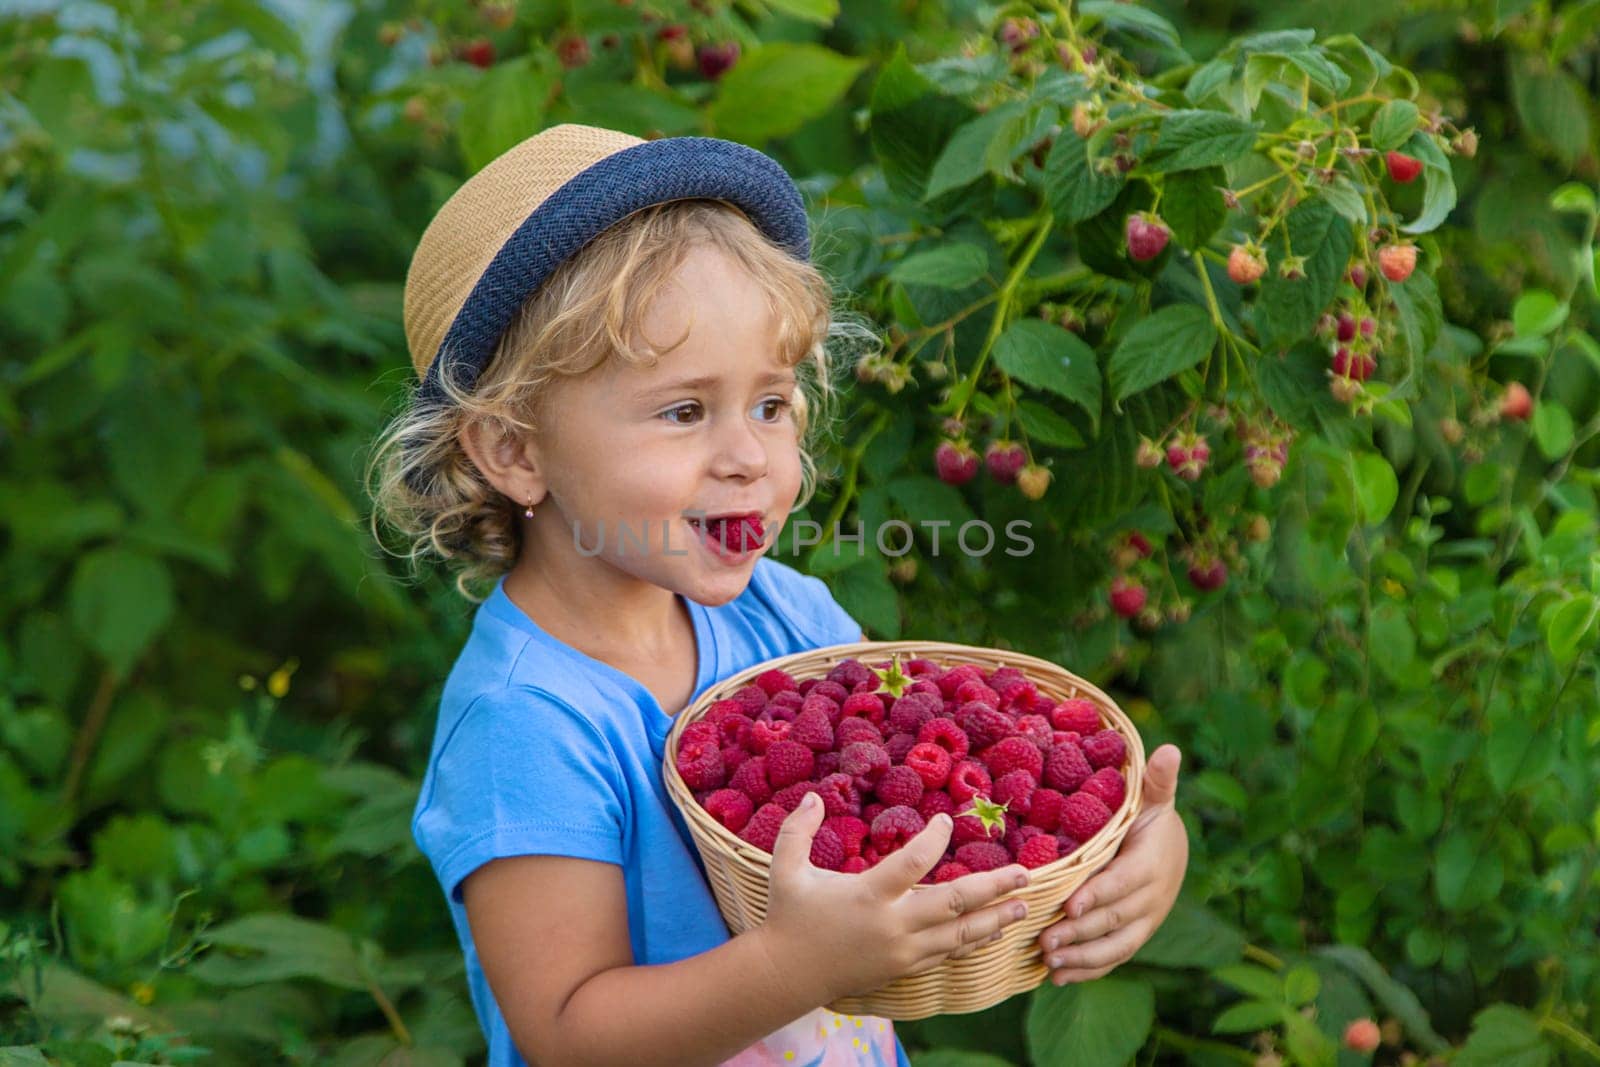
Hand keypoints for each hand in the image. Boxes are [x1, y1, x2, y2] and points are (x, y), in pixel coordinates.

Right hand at [756, 795, 1033, 1004]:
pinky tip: (992, 930)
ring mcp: (902, 951)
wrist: (788, 974)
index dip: (934, 839)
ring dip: (994, 918)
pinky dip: (972, 942)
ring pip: (959, 935)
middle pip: (953, 903)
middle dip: (993, 888)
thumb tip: (812, 796)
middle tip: (1024, 874)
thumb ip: (797, 831)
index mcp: (867, 895)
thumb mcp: (785, 869)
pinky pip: (947, 954)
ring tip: (1022, 905)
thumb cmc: (789, 916)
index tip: (947, 821)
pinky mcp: (904, 968)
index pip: (913, 862)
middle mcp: (892, 925)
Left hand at [1036, 744, 1188, 984]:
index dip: (1099, 895)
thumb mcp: (1154, 799)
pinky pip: (1113, 957)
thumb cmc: (1150, 820)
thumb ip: (1157, 781)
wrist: (1173, 852)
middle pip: (1114, 920)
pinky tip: (1057, 976)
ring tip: (1049, 962)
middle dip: (1080, 932)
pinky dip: (1088, 970)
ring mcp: (1144, 922)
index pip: (1124, 883)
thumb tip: (1170, 749)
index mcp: (1151, 864)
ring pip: (1115, 946)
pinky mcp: (1134, 936)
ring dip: (1082, 957)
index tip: (1070, 905)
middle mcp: (1151, 899)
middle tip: (1045, 939)